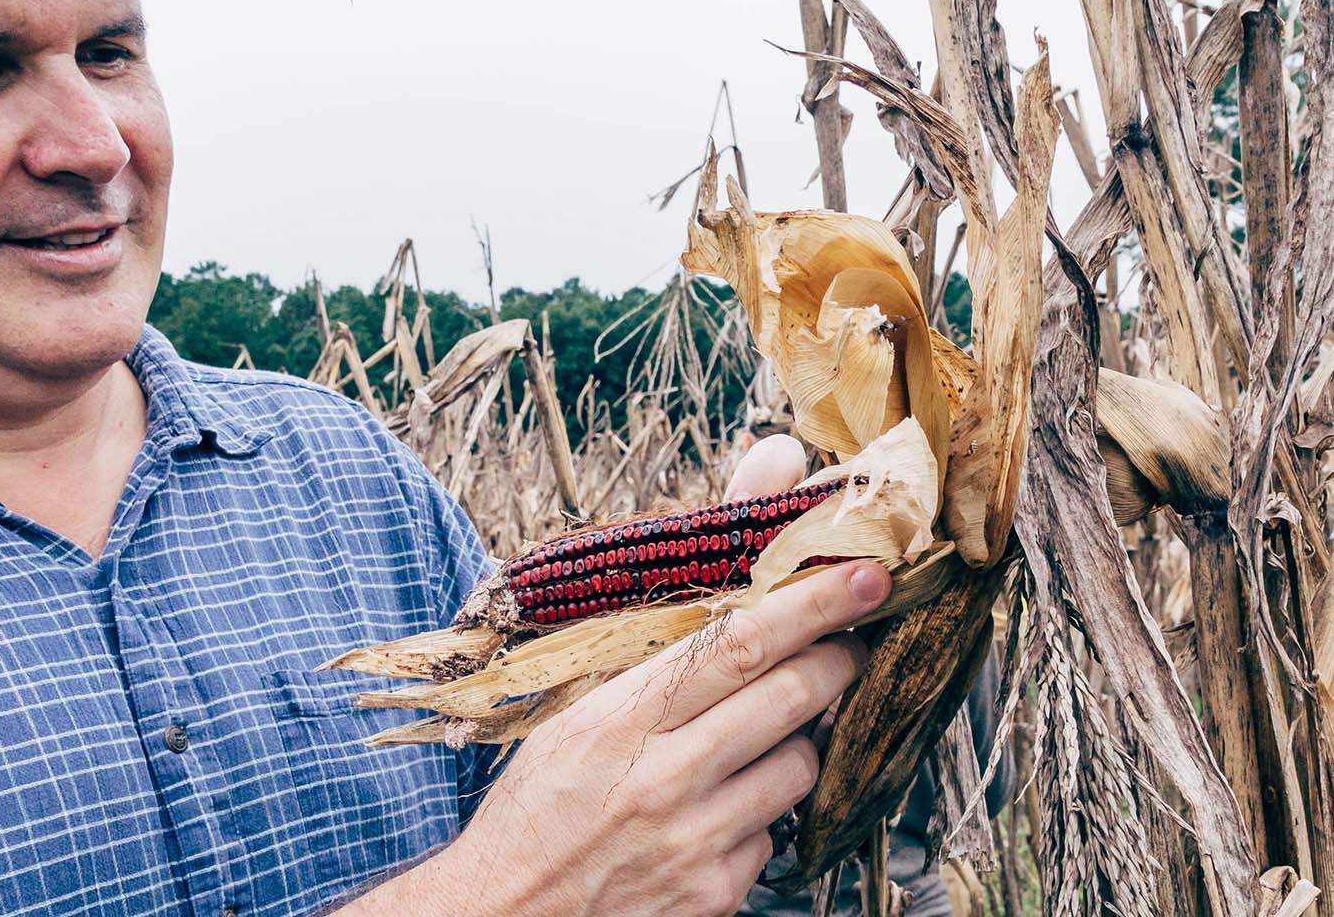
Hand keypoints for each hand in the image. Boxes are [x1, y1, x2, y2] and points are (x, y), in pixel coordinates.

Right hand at [444, 435, 890, 916]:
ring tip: (755, 732)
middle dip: (837, 660)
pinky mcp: (714, 892)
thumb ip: (656, 618)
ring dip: (796, 739)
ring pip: (799, 766)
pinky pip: (774, 832)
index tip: (865, 576)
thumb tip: (741, 496)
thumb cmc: (539, 788)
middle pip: (791, 699)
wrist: (507, 909)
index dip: (812, 606)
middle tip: (850, 639)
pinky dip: (761, 809)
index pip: (739, 645)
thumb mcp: (575, 696)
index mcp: (616, 716)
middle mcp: (661, 778)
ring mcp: (693, 841)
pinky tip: (718, 804)